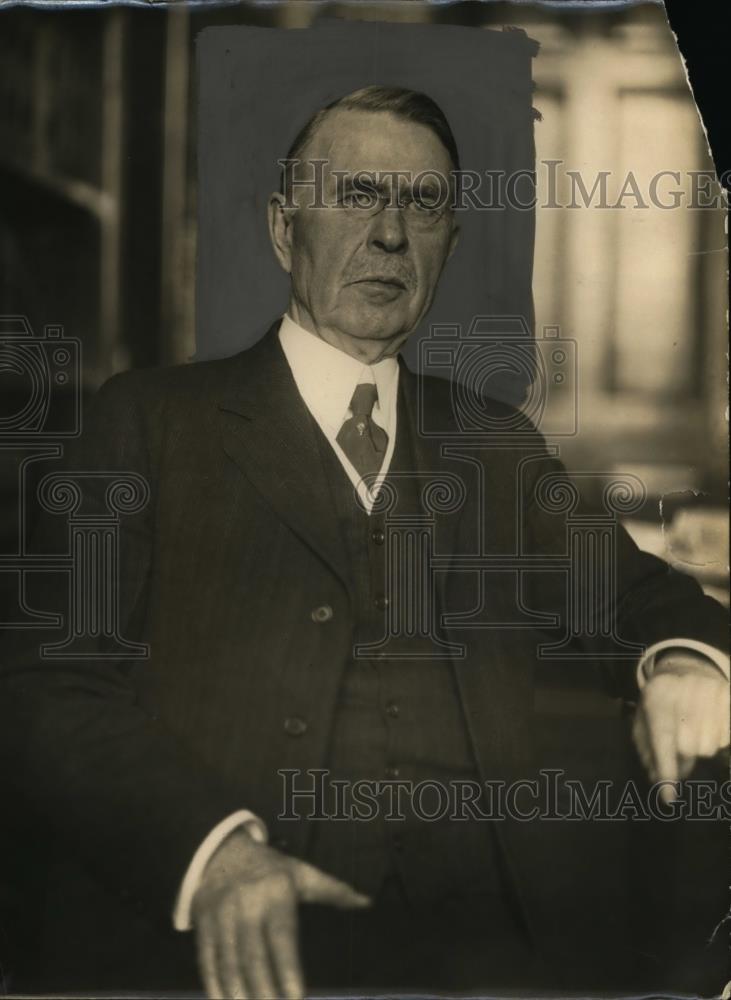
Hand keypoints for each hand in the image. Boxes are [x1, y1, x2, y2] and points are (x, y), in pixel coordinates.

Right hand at [192, 830, 369, 998]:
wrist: (222, 851)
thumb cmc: (271, 869)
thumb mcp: (302, 873)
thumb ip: (334, 890)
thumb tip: (367, 902)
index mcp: (275, 894)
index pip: (282, 938)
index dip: (288, 971)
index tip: (296, 999)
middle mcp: (246, 905)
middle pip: (254, 958)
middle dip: (263, 992)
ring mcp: (221, 916)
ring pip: (229, 963)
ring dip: (238, 994)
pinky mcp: (202, 925)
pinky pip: (207, 961)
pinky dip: (214, 986)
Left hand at [633, 651, 729, 802]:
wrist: (688, 669)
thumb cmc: (661, 702)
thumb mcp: (644, 720)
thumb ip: (647, 750)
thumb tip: (657, 780)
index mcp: (657, 696)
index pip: (662, 739)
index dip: (666, 769)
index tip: (668, 797)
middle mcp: (685, 691)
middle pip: (688, 748)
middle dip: (682, 758)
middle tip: (679, 748)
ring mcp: (711, 691)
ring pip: (709, 746)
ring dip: (701, 746)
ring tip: (694, 727)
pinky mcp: (728, 696)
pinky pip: (725, 737)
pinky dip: (717, 737)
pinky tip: (709, 722)